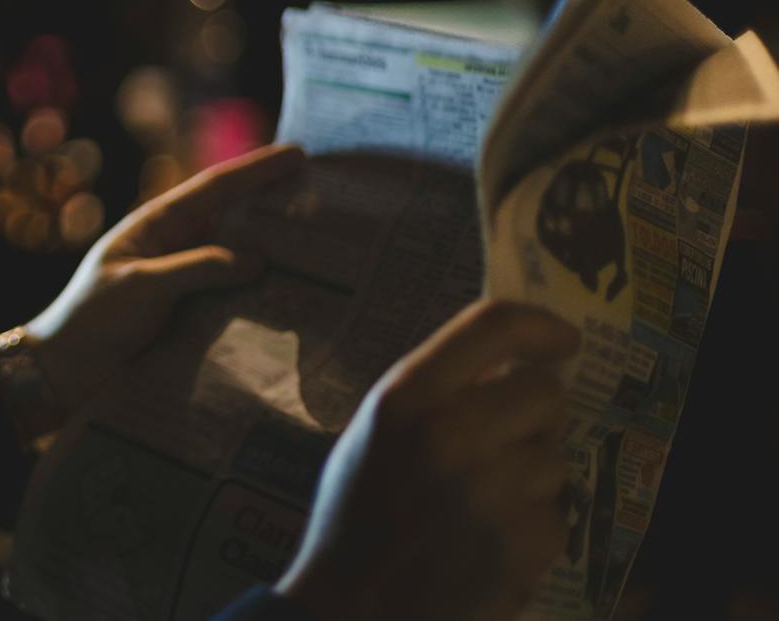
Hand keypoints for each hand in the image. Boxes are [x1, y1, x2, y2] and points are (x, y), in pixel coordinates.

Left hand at [21, 143, 303, 421]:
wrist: (63, 372)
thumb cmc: (91, 319)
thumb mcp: (141, 287)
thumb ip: (196, 268)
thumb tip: (258, 258)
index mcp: (156, 226)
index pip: (213, 189)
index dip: (255, 171)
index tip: (297, 155)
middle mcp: (174, 246)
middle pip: (232, 218)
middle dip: (274, 205)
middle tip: (325, 196)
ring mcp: (184, 280)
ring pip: (237, 257)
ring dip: (274, 252)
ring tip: (323, 246)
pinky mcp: (189, 314)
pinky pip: (232, 296)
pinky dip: (261, 293)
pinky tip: (294, 298)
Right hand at [275, 298, 579, 620]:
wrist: (353, 608)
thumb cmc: (358, 515)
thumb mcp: (374, 433)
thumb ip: (432, 393)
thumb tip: (507, 365)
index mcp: (405, 397)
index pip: (494, 324)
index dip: (541, 325)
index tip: (562, 341)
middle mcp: (450, 434)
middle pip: (545, 391)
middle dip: (538, 414)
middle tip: (511, 438)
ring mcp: (490, 491)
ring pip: (556, 457)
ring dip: (534, 476)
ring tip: (487, 503)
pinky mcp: (521, 545)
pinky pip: (557, 516)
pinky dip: (533, 529)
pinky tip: (490, 543)